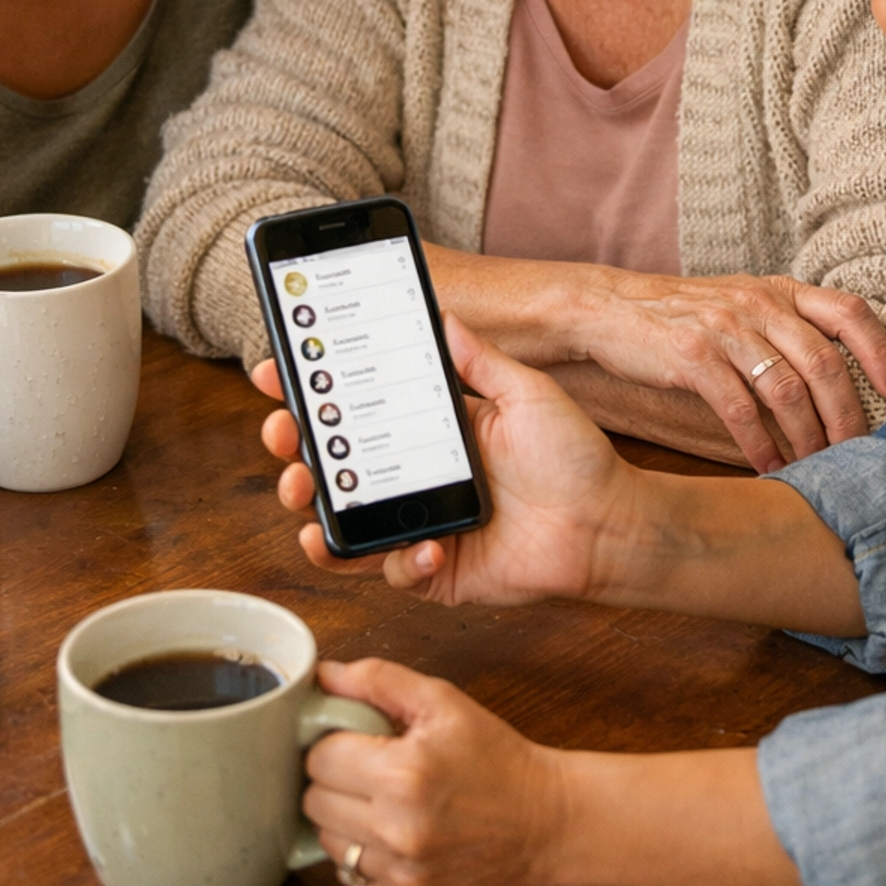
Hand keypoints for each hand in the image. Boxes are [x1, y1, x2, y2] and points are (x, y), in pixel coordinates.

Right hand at [254, 314, 643, 606]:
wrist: (610, 525)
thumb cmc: (575, 459)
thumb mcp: (527, 393)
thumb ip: (479, 360)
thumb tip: (441, 315)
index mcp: (430, 431)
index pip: (355, 409)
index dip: (310, 394)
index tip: (276, 371)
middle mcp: (415, 478)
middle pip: (332, 467)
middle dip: (293, 449)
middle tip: (283, 435)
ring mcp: (419, 526)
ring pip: (344, 525)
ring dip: (314, 511)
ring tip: (305, 492)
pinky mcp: (436, 570)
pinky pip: (394, 571)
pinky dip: (397, 561)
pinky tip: (421, 546)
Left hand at [303, 657, 560, 885]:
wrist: (546, 821)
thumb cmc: (494, 755)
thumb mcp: (443, 701)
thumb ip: (377, 680)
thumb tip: (321, 675)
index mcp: (402, 773)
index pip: (318, 758)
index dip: (333, 743)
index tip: (357, 742)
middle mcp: (397, 830)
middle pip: (313, 803)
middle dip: (335, 781)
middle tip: (369, 771)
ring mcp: (402, 875)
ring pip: (327, 843)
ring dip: (344, 821)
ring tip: (382, 804)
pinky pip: (351, 879)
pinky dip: (364, 857)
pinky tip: (395, 837)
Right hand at [558, 268, 885, 469]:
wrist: (608, 309)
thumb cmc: (683, 317)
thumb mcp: (741, 306)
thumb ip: (786, 329)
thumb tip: (841, 382)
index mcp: (779, 290)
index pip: (849, 312)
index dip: (882, 351)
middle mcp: (758, 302)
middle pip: (824, 363)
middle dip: (849, 417)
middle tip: (859, 455)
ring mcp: (725, 326)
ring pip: (787, 391)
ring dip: (808, 439)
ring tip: (814, 469)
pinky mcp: (691, 354)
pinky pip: (739, 409)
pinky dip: (759, 445)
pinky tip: (768, 467)